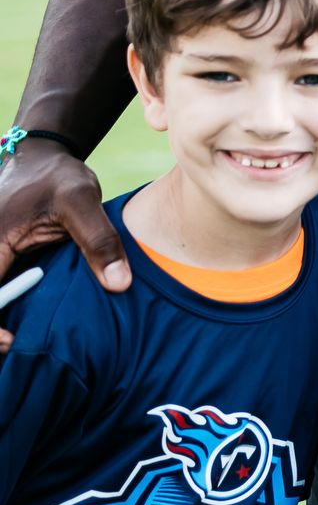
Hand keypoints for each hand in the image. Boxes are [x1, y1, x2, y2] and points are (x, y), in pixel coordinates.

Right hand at [0, 142, 127, 351]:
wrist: (42, 158)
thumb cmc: (58, 177)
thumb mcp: (82, 200)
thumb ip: (100, 241)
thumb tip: (119, 285)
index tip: (12, 341)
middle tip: (17, 346)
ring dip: (3, 313)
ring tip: (22, 338)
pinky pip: (0, 286)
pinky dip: (10, 301)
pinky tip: (27, 317)